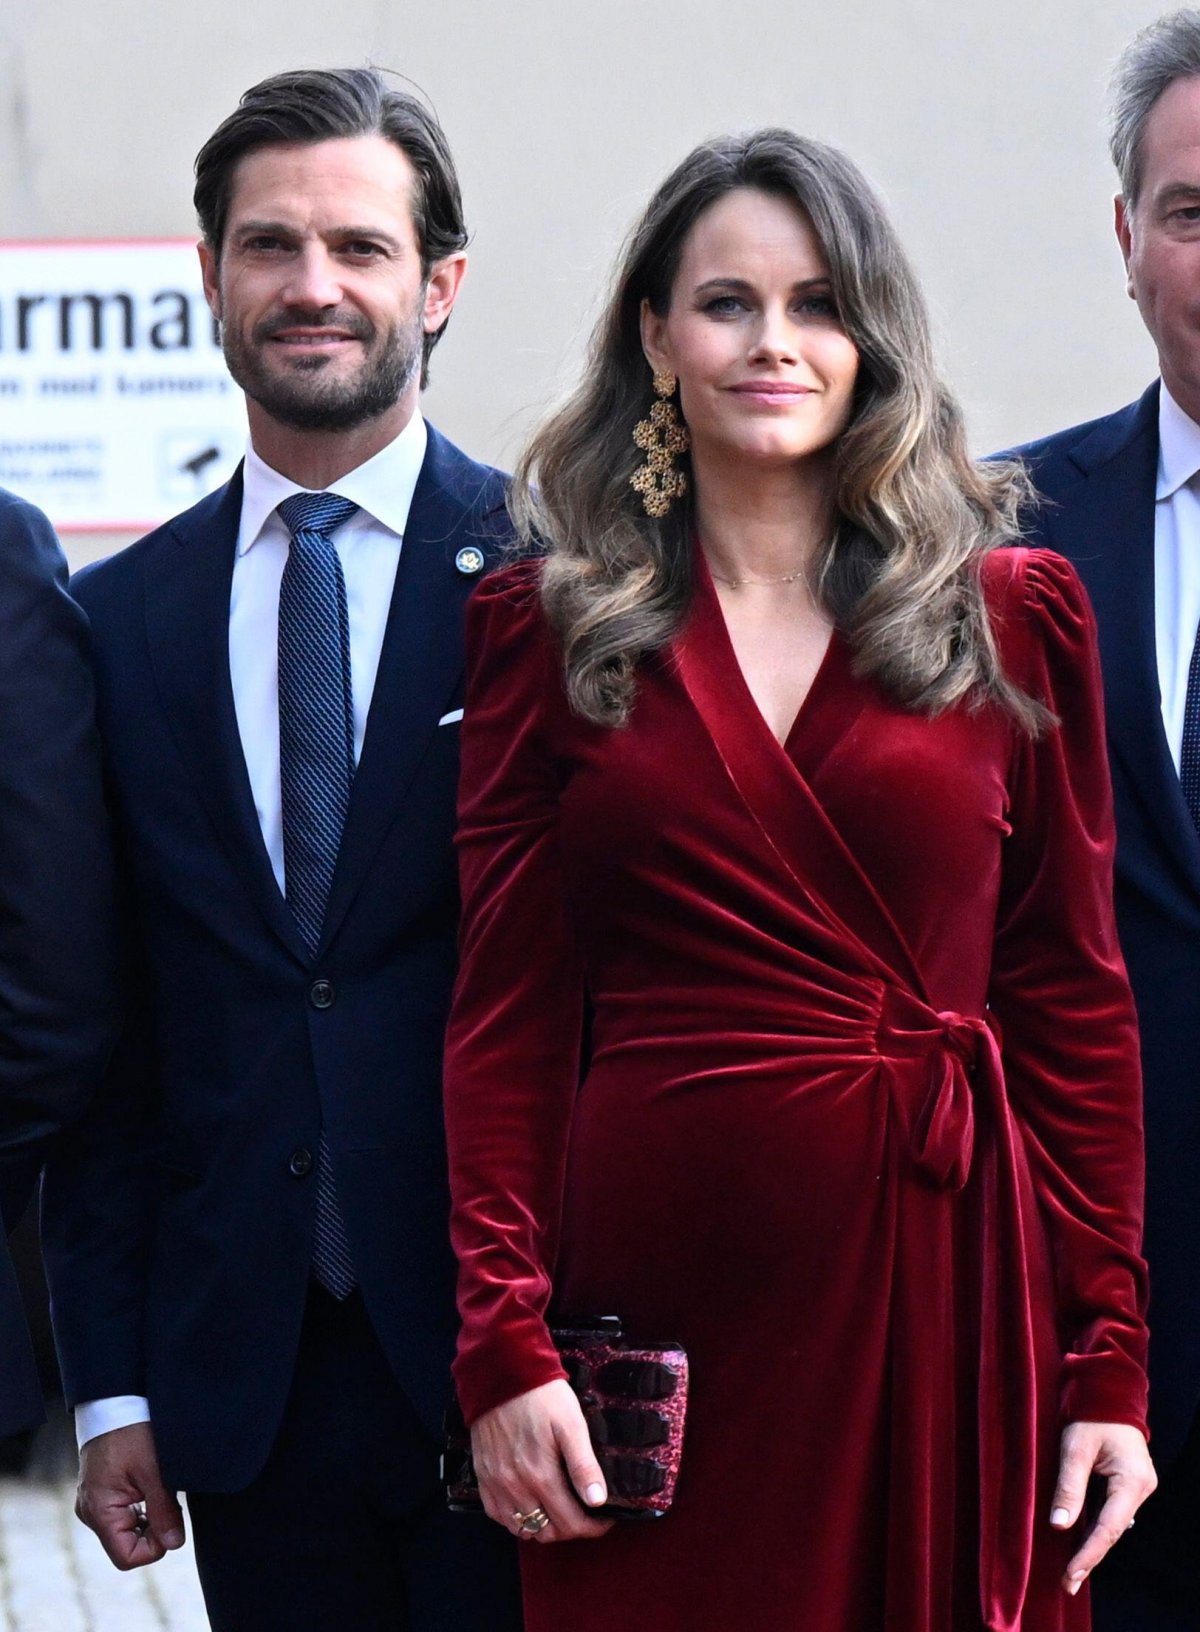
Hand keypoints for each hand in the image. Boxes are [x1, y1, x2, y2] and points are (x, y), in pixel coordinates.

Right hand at [76, 1422, 185, 1569]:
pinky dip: (142, 1507)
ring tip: (161, 1488)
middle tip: (169, 1500)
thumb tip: (175, 1544)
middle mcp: (91, 1512)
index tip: (172, 1523)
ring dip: (149, 1518)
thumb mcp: (154, 1471)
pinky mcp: (102, 1493)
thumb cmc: (132, 1432)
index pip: (127, 1557)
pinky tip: (152, 1486)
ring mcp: (95, 1503)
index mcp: (99, 1511)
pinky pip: (124, 1514)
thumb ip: (164, 1511)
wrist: (115, 1403)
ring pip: (127, 1530)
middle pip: (127, 1545)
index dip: (155, 1548)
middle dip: (154, 1530)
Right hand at [470, 1379, 615, 1542]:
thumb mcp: (571, 1424)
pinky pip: (498, 1515)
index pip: (571, 1524)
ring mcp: (496, 1484)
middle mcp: (516, 1487)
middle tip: (584, 1513)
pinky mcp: (483, 1477)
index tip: (604, 1520)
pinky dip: (516, 1518)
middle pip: (547, 1531)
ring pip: (523, 1528)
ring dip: (544, 1526)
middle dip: (571, 1528)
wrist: (502, 1374)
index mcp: (541, 1476)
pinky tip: (530, 1504)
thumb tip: (597, 1501)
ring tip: (560, 1510)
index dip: (592, 1528)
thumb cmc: (542, 1396)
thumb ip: (583, 1465)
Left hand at [1050, 1420, 1156, 1594]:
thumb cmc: (1090, 1412)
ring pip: (1112, 1523)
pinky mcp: (1126, 1482)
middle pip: (1113, 1530)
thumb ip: (1069, 1487)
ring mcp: (1136, 1486)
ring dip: (1092, 1543)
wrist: (1107, 1388)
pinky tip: (1079, 1541)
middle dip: (1090, 1556)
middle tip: (1068, 1583)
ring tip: (1071, 1571)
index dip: (1088, 1554)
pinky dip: (1095, 1526)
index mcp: (1133, 1481)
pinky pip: (1110, 1511)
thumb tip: (1059, 1525)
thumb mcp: (1075, 1448)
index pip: (1109, 1528)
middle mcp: (1140, 1488)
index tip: (1071, 1576)